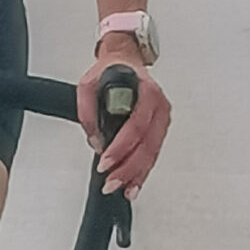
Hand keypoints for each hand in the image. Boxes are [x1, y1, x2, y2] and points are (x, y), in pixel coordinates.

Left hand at [75, 44, 171, 195]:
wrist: (125, 60)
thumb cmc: (109, 70)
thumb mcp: (87, 84)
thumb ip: (87, 112)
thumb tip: (96, 141)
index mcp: (145, 91)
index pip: (135, 126)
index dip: (120, 147)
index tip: (104, 161)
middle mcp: (158, 105)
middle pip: (146, 144)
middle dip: (128, 167)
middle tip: (110, 181)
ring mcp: (162, 117)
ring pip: (152, 153)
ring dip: (136, 174)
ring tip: (122, 188)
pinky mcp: (160, 128)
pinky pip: (153, 153)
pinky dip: (143, 171)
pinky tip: (134, 184)